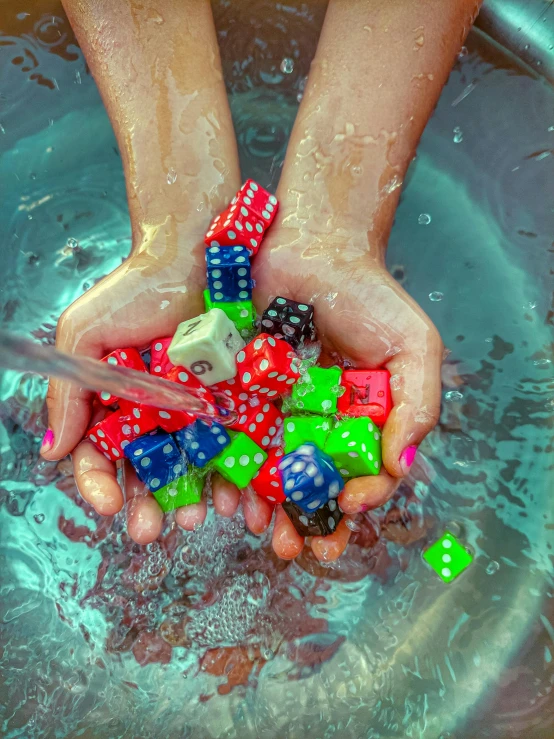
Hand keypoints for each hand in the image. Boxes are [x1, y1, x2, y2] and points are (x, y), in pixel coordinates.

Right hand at [41, 221, 212, 542]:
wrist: (196, 251)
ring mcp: (199, 413)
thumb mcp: (87, 333)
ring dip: (192, 498)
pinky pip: (238, 447)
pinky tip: (237, 497)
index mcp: (115, 406)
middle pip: (148, 473)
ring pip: (194, 468)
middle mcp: (156, 417)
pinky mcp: (240, 403)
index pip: (99, 457)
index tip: (106, 505)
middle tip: (151, 529)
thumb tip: (54, 454)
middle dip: (147, 505)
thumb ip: (70, 392)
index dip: (99, 484)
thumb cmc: (136, 289)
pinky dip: (237, 476)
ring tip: (196, 516)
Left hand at [246, 220, 442, 561]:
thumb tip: (401, 466)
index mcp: (360, 421)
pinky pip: (231, 438)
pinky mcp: (237, 393)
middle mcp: (317, 424)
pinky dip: (228, 468)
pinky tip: (226, 493)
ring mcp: (275, 411)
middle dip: (303, 521)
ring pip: (268, 471)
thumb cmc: (369, 295)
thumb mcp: (412, 347)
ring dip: (264, 507)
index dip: (356, 502)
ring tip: (258, 530)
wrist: (312, 245)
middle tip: (291, 549)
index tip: (347, 511)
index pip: (361, 476)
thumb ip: (416, 404)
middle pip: (311, 485)